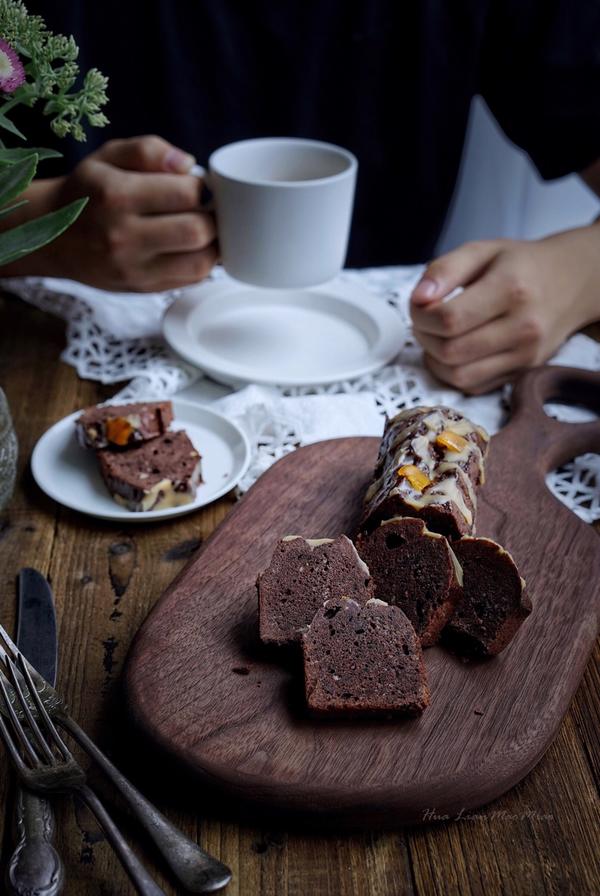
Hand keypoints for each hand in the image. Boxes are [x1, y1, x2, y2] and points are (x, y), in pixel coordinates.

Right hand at [19, 135, 216, 290]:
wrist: (54, 236)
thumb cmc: (89, 191)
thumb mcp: (108, 156)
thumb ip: (148, 150)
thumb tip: (188, 164)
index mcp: (117, 195)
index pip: (187, 193)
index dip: (202, 188)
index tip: (197, 187)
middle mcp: (123, 236)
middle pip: (197, 231)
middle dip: (212, 217)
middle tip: (206, 210)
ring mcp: (133, 268)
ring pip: (200, 263)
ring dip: (212, 245)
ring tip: (203, 230)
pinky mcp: (142, 288)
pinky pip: (190, 281)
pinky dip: (200, 263)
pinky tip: (191, 249)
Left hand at [410, 225, 599, 393]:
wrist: (569, 283)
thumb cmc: (518, 265)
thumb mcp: (482, 251)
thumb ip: (444, 269)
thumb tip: (418, 298)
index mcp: (511, 288)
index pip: (449, 318)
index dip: (420, 315)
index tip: (419, 304)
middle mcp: (523, 327)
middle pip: (451, 351)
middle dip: (424, 337)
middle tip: (425, 320)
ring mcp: (525, 355)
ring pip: (459, 376)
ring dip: (435, 359)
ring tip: (436, 336)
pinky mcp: (522, 373)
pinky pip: (473, 387)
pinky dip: (453, 373)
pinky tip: (454, 351)